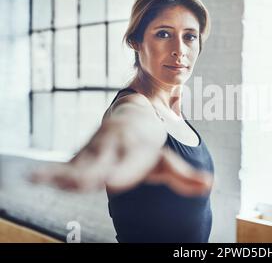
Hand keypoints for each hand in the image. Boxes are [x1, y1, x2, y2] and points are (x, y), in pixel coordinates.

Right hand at [29, 119, 212, 196]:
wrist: (132, 117)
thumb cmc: (150, 144)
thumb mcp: (168, 161)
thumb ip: (185, 176)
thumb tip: (209, 185)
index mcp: (133, 149)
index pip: (126, 163)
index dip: (121, 172)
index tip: (113, 181)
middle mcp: (112, 148)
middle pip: (100, 162)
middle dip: (90, 172)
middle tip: (81, 181)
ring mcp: (94, 151)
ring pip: (77, 164)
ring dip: (62, 173)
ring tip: (42, 180)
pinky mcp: (81, 157)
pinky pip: (63, 167)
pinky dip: (48, 173)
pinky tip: (31, 179)